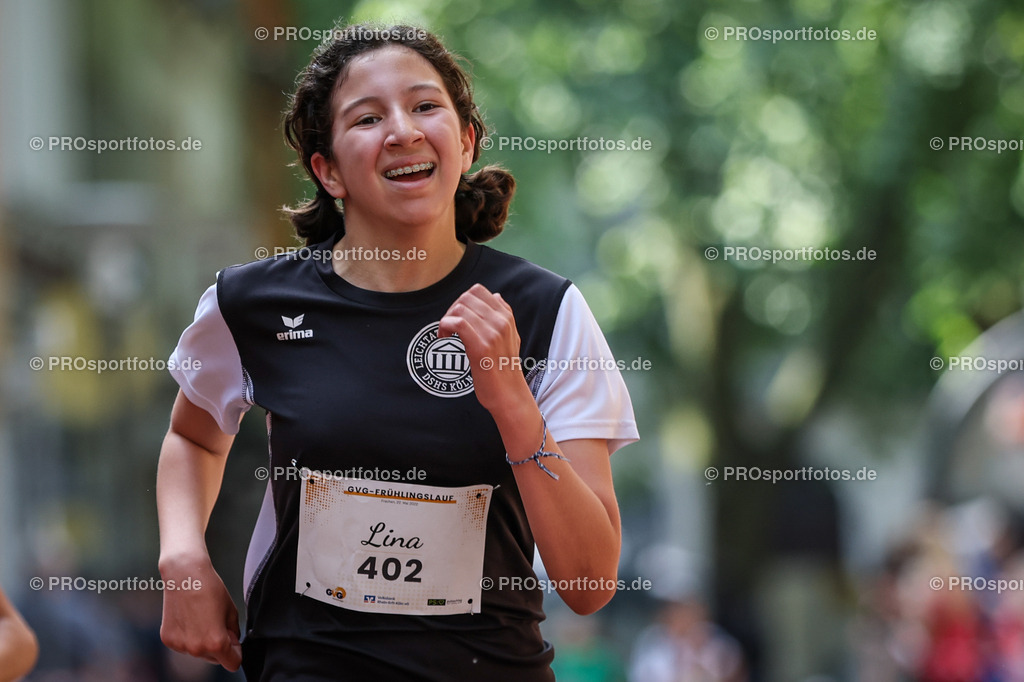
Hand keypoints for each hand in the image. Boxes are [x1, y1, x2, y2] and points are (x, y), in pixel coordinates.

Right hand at [159, 551, 242, 670]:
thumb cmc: (211, 589)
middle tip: (217, 622)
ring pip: (199, 653)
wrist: (185, 574)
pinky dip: (188, 636)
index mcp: (216, 643)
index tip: (234, 641)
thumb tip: (231, 643)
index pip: (232, 663)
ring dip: (203, 641)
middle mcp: (196, 648)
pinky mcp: (168, 639)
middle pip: (215, 659)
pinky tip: (189, 618)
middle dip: (219, 646)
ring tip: (202, 617)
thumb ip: (234, 633)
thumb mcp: (232, 611)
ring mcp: (180, 645)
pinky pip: (184, 645)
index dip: (236, 652)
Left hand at [439, 283, 532, 415]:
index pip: (478, 291)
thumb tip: (496, 295)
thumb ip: (504, 315)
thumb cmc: (504, 367)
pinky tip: (444, 339)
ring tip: (445, 335)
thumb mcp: (512, 337)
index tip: (457, 318)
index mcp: (507, 317)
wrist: (508, 394)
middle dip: (451, 309)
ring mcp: (492, 334)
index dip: (461, 301)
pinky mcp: (481, 348)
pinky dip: (445, 327)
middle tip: (448, 328)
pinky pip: (458, 323)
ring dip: (446, 319)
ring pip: (460, 308)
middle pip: (466, 297)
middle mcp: (501, 322)